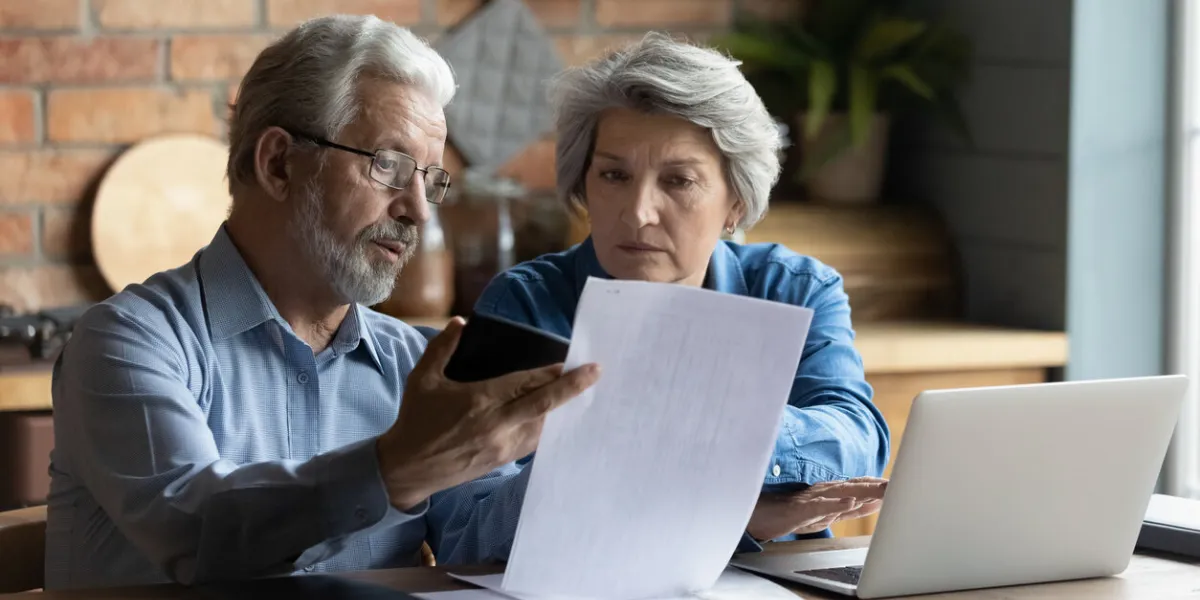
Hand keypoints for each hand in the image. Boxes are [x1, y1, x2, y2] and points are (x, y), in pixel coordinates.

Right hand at [376, 317, 600, 509]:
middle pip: (544, 404)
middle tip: (595, 373)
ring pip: (543, 426)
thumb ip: (442, 347)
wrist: (406, 468)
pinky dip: (547, 429)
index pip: (525, 384)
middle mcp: (497, 424)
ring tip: (582, 394)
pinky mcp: (501, 461)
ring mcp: (502, 446)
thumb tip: (461, 321)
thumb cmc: (415, 420)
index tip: (571, 361)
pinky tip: (556, 418)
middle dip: (573, 388)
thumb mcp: (423, 379)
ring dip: (563, 410)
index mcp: (480, 401)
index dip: (551, 373)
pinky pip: (532, 443)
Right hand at [746, 477, 887, 540]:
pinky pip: (819, 506)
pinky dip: (835, 504)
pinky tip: (850, 503)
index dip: (878, 485)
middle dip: (877, 486)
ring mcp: (811, 499)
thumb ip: (842, 509)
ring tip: (883, 490)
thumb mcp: (820, 513)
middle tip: (899, 484)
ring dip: (863, 491)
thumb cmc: (787, 513)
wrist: (756, 515)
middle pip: (855, 487)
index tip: (899, 484)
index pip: (858, 487)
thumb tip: (866, 504)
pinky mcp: (799, 509)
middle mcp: (823, 492)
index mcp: (828, 493)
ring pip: (841, 493)